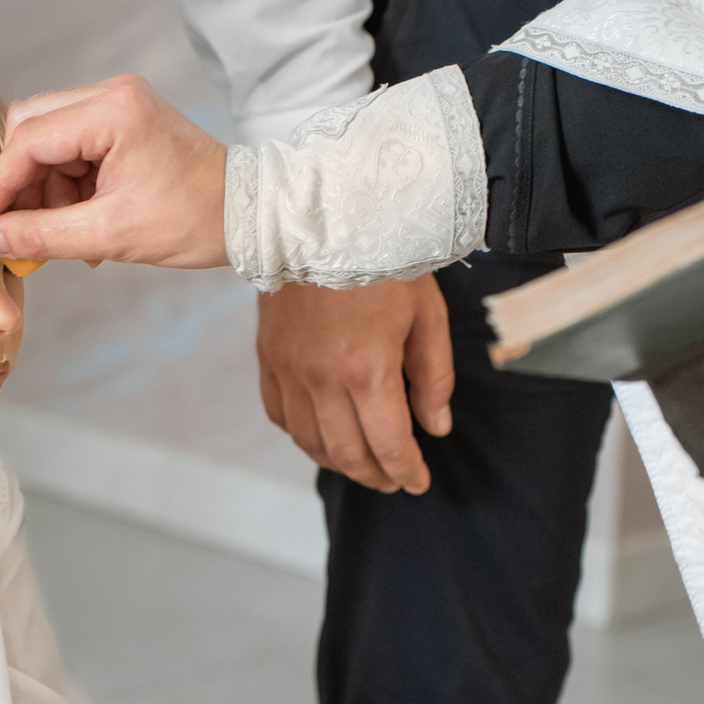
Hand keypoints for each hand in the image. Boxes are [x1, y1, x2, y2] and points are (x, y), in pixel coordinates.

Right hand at [0, 75, 230, 268]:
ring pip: (48, 141)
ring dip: (45, 190)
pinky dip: (67, 187)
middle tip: (19, 228)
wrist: (250, 213)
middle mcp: (112, 95)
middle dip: (20, 182)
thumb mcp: (113, 235)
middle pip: (30, 128)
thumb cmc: (195, 219)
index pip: (29, 140)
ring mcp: (118, 105)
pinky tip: (82, 222)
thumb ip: (43, 236)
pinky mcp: (123, 122)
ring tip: (66, 234)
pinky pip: (72, 149)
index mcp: (113, 111)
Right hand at [257, 278, 454, 493]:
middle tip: (393, 480)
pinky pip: (279, 414)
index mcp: (367, 370)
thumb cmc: (382, 260)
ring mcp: (290, 370)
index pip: (388, 443)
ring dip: (338, 461)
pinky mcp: (268, 358)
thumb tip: (435, 426)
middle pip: (348, 452)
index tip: (418, 482)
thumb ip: (433, 377)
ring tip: (362, 464)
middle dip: (375, 474)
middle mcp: (322, 379)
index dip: (407, 471)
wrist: (322, 220)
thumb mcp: (426, 314)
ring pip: (310, 441)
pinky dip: (301, 435)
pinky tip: (321, 435)